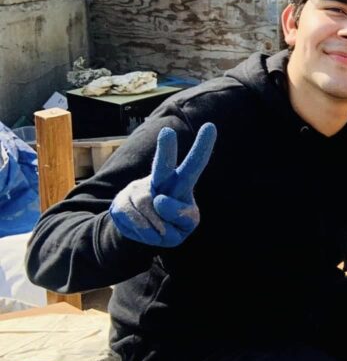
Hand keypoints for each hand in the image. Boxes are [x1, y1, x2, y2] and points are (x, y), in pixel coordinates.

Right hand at [109, 124, 216, 247]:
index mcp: (181, 182)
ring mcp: (138, 188)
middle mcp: (160, 179)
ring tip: (160, 229)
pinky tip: (147, 230)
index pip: (194, 165)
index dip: (202, 147)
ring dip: (159, 227)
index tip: (211, 126)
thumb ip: (182, 216)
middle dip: (166, 150)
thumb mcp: (186, 225)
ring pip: (150, 208)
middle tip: (168, 132)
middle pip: (163, 165)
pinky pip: (136, 221)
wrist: (141, 232)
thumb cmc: (171, 224)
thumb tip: (159, 202)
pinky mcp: (121, 201)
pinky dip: (146, 233)